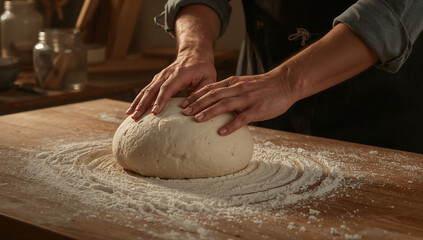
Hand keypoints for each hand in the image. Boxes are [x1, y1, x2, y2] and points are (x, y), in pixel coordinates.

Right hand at [126, 51, 215, 118]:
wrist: (195, 54)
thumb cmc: (203, 69)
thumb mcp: (208, 80)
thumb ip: (202, 93)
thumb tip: (192, 108)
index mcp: (180, 73)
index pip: (168, 88)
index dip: (161, 100)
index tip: (155, 112)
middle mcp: (167, 73)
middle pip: (152, 89)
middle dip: (143, 104)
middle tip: (136, 117)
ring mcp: (161, 76)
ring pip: (146, 89)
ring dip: (137, 102)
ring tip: (130, 115)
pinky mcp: (158, 79)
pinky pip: (147, 90)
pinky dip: (139, 99)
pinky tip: (133, 109)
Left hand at [181, 69, 297, 134]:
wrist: (285, 83)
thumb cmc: (264, 86)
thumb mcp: (244, 84)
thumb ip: (230, 91)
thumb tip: (216, 103)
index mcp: (233, 83)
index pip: (210, 88)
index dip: (195, 96)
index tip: (183, 103)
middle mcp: (237, 89)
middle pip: (213, 95)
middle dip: (197, 104)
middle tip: (183, 112)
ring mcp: (247, 99)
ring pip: (225, 105)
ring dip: (209, 112)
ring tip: (197, 120)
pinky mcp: (257, 109)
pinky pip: (242, 118)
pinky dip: (231, 125)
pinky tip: (221, 132)